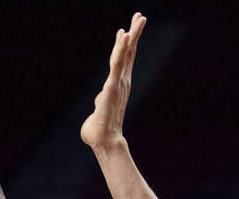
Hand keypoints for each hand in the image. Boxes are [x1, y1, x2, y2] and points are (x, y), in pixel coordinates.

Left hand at [81, 13, 145, 151]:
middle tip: (140, 15)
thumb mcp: (97, 111)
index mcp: (117, 85)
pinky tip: (125, 35)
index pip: (123, 61)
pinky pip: (118, 63)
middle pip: (129, 53)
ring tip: (139, 18)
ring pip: (126, 54)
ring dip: (132, 34)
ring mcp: (118, 83)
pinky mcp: (113, 85)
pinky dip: (122, 49)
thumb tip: (98, 101)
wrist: (103, 142)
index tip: (127, 29)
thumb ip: (99, 102)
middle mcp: (121, 81)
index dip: (125, 44)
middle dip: (134, 33)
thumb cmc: (98, 131)